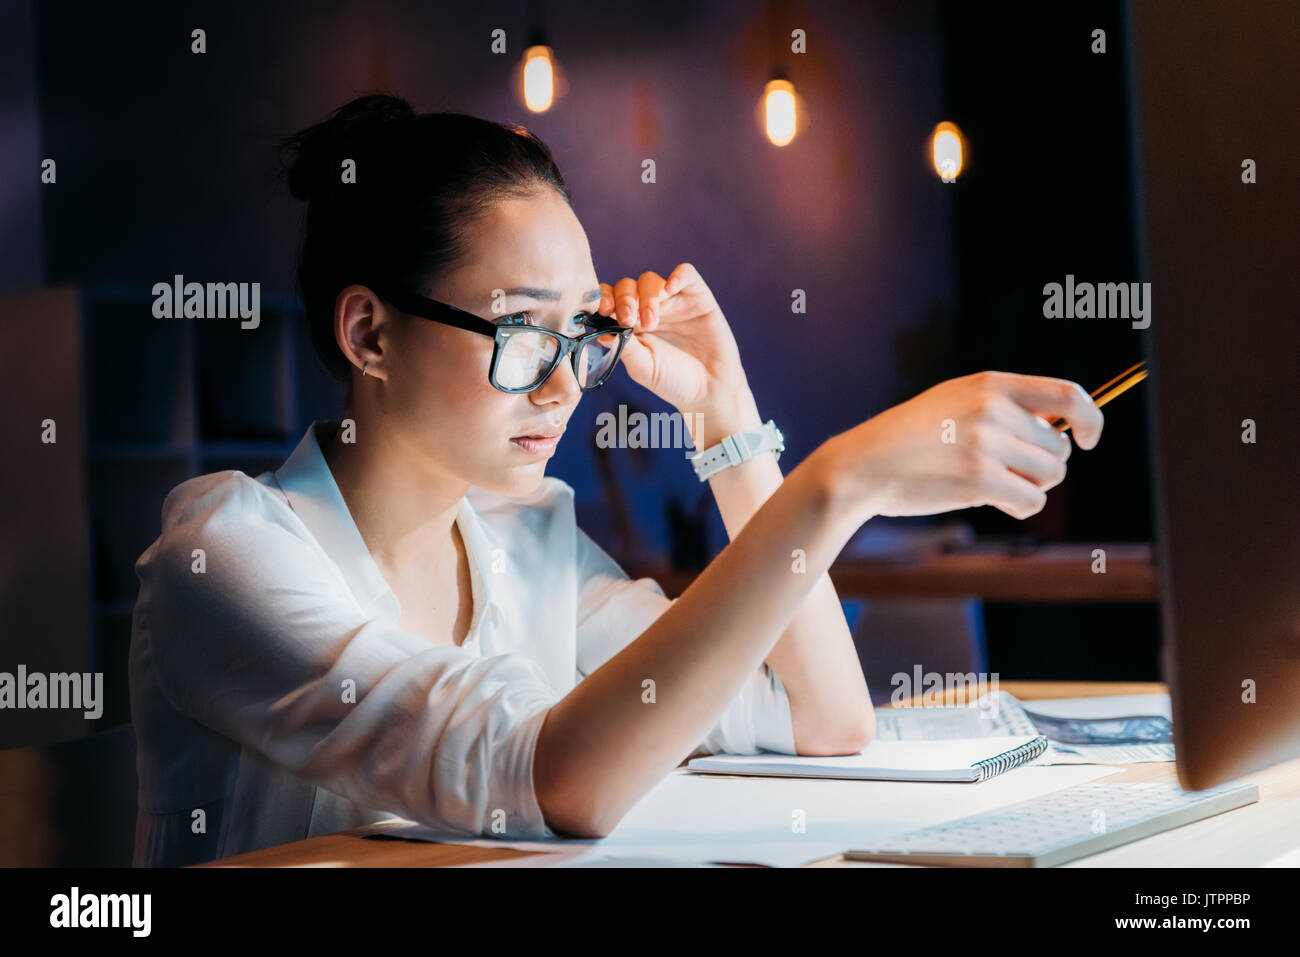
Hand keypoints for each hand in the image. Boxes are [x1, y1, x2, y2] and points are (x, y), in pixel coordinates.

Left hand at [595, 263, 747, 416]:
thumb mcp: (643, 368)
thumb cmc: (674, 381)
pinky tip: (671, 288)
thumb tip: (602, 333)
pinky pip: (686, 273)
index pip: (610, 300)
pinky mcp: (697, 297)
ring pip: (651, 280)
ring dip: (647, 296)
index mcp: (630, 324)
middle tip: (628, 320)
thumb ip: (624, 348)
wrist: (710, 390)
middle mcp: (648, 308)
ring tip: (651, 322)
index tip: (602, 310)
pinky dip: (677, 275)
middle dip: (623, 300)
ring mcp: (672, 301)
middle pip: (627, 286)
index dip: (602, 299)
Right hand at [825, 370, 1104, 521]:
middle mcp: (993, 410)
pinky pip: (1030, 501)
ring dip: (1030, 487)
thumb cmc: (909, 438)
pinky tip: (995, 502)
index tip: (1085, 439)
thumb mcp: (954, 401)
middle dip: (1043, 466)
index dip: (1090, 418)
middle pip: (1058, 447)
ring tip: (996, 485)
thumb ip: (1002, 406)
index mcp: (990, 385)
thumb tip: (1061, 429)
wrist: (863, 465)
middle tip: (1010, 473)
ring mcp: (986, 445)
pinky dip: (1020, 507)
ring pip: (1048, 476)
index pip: (1067, 395)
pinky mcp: (979, 480)